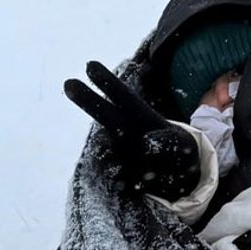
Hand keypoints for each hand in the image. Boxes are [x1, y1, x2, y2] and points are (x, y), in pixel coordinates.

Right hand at [64, 61, 202, 200]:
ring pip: (103, 149)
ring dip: (109, 154)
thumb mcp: (181, 145)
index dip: (107, 82)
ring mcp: (118, 153)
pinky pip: (114, 178)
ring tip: (122, 165)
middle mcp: (123, 132)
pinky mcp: (120, 177)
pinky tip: (134, 184)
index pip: (122, 97)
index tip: (90, 65)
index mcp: (139, 117)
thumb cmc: (178, 153)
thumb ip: (167, 143)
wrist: (178, 182)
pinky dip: (122, 180)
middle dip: (87, 98)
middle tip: (69, 82)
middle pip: (103, 113)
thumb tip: (144, 146)